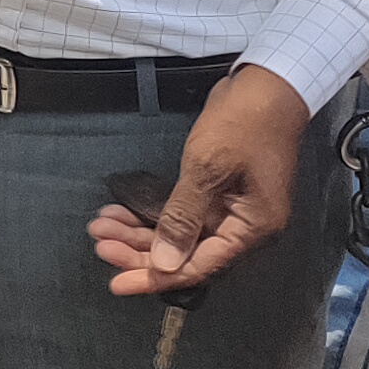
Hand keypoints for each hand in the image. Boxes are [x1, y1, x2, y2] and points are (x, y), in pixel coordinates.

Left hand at [89, 66, 311, 295]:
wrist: (268, 85)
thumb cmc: (243, 124)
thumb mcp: (208, 169)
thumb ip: (183, 218)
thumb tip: (165, 263)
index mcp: (252, 228)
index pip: (199, 266)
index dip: (156, 277)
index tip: (117, 284)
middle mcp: (243, 226)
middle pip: (187, 253)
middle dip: (140, 251)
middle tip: (100, 244)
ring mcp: (231, 208)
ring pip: (180, 233)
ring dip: (140, 231)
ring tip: (101, 225)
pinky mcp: (218, 191)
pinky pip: (182, 214)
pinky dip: (152, 214)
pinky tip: (120, 210)